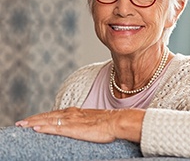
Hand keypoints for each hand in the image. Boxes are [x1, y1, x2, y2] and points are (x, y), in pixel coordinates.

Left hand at [15, 107, 145, 142]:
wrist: (116, 121)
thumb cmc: (107, 122)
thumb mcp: (91, 119)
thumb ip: (82, 121)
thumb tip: (78, 125)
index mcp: (76, 112)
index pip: (55, 113)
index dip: (42, 116)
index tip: (32, 120)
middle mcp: (72, 114)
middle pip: (48, 116)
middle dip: (33, 119)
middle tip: (20, 123)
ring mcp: (73, 121)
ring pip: (49, 120)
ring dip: (35, 122)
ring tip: (22, 126)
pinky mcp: (75, 128)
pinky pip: (57, 128)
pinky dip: (45, 128)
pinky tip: (37, 130)